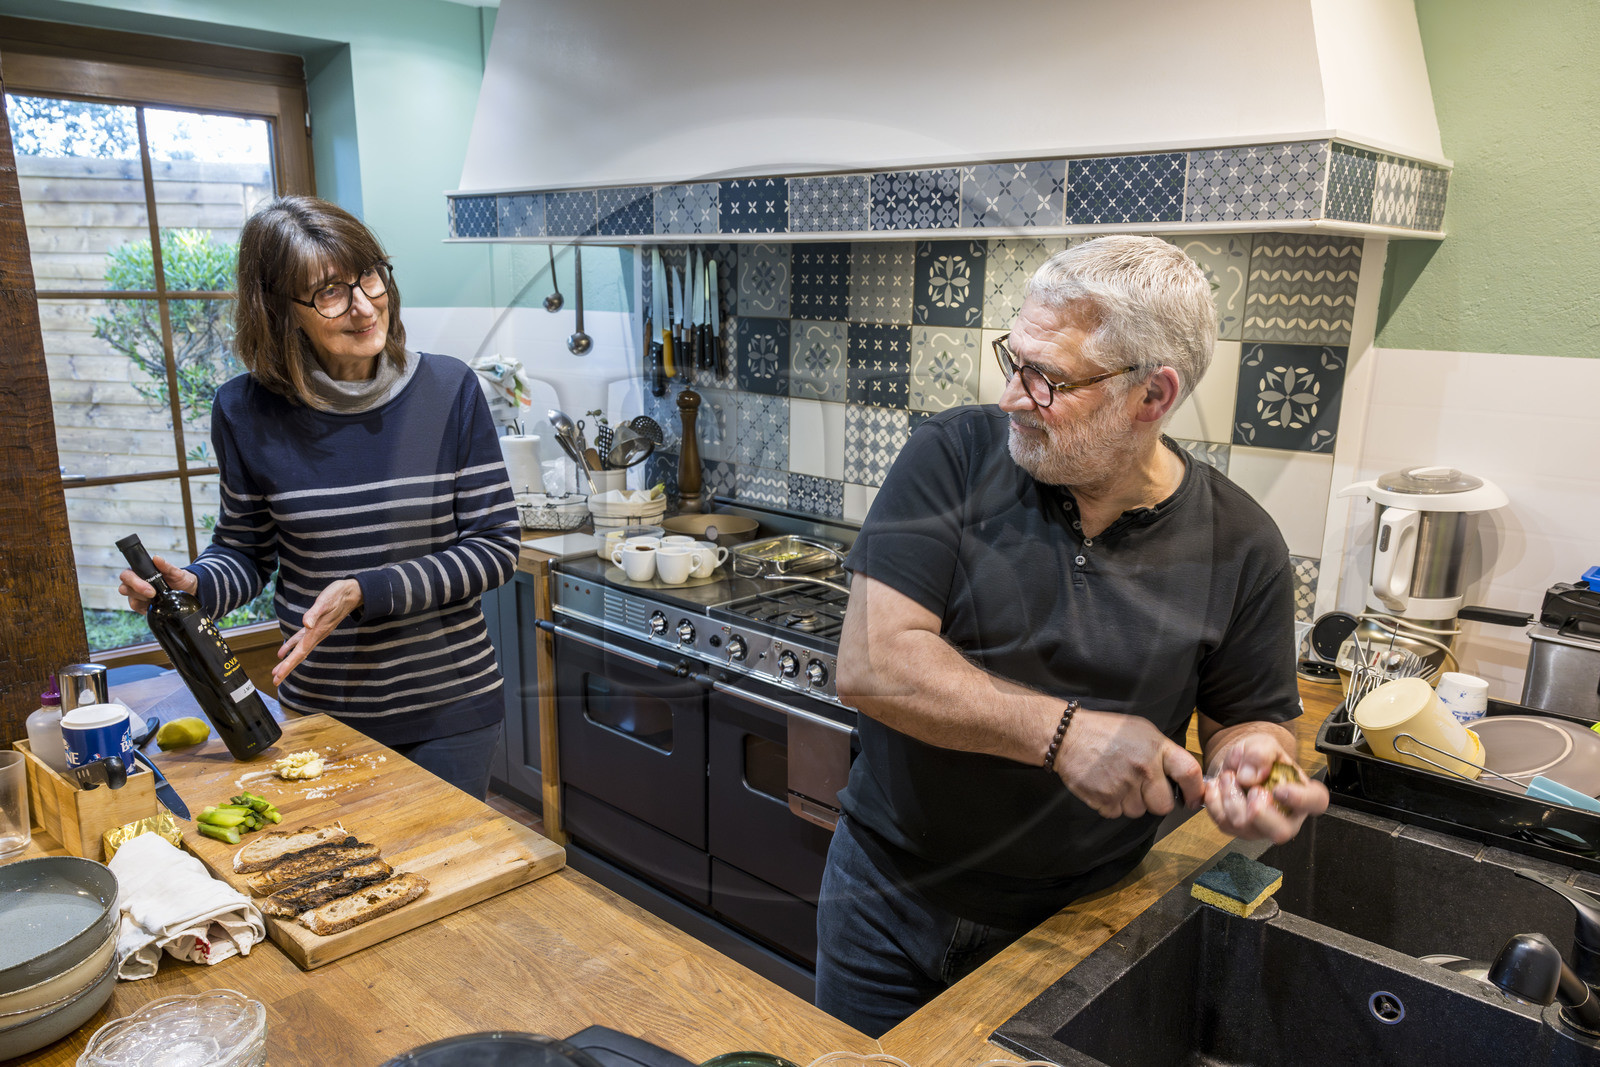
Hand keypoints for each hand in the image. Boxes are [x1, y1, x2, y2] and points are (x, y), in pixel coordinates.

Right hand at [117, 555, 197, 613]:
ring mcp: (138, 596)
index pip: (127, 575)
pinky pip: (137, 608)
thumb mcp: (177, 573)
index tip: (149, 586)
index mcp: (141, 572)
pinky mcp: (142, 606)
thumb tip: (157, 558)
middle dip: (138, 590)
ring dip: (142, 599)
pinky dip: (145, 607)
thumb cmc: (179, 580)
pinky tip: (154, 604)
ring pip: (130, 599)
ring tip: (155, 598)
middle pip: (124, 587)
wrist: (188, 592)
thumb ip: (167, 566)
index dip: (133, 580)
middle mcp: (136, 584)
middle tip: (153, 593)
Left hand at [274, 579, 362, 685]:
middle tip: (276, 680)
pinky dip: (291, 646)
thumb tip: (306, 624)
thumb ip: (314, 613)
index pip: (300, 652)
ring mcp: (316, 631)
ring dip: (289, 661)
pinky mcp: (315, 626)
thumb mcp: (325, 602)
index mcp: (316, 631)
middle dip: (287, 668)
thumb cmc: (338, 596)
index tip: (279, 675)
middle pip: (300, 655)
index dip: (289, 664)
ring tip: (277, 670)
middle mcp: (316, 635)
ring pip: (300, 650)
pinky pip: (301, 640)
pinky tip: (284, 651)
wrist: (352, 593)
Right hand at [1055, 708, 1204, 819]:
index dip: (1194, 791)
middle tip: (1142, 788)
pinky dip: (1111, 805)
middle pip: (1164, 805)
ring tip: (1117, 781)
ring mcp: (1124, 786)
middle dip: (1155, 801)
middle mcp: (1144, 768)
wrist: (1067, 736)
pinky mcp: (1105, 799)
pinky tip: (1104, 786)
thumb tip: (1183, 777)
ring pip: (1139, 812)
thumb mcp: (1141, 730)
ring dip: (1130, 803)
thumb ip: (1163, 752)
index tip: (1191, 799)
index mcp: (1157, 748)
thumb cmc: (1106, 731)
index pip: (1189, 774)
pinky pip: (1117, 814)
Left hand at [1202, 732, 1327, 843]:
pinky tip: (1217, 785)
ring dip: (1231, 796)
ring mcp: (1261, 827)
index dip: (1299, 799)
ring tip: (1229, 776)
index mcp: (1303, 794)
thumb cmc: (1260, 758)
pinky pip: (1222, 822)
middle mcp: (1286, 817)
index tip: (1279, 789)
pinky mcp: (1237, 828)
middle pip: (1280, 831)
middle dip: (1259, 810)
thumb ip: (1261, 753)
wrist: (1238, 765)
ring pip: (1245, 826)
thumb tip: (1250, 777)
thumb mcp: (1263, 744)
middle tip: (1250, 788)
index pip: (1314, 803)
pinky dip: (1214, 800)